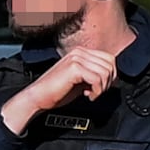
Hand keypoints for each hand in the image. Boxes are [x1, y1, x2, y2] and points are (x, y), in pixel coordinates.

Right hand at [0, 38, 121, 129]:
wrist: (38, 97)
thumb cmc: (56, 91)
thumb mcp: (80, 80)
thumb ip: (94, 75)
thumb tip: (112, 78)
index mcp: (80, 52)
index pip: (109, 58)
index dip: (111, 75)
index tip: (101, 87)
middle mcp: (79, 52)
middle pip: (110, 64)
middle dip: (108, 82)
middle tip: (96, 92)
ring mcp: (76, 58)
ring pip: (105, 71)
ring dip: (102, 87)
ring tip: (91, 94)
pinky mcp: (74, 68)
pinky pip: (97, 79)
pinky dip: (96, 91)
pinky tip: (87, 96)